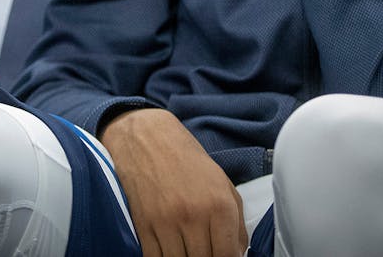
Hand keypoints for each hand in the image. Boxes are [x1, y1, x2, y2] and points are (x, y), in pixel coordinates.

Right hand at [100, 108, 246, 256]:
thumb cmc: (186, 159)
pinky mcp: (143, 224)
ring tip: (187, 250)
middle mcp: (194, 215)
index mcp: (219, 205)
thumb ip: (236, 222)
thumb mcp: (222, 183)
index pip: (227, 256)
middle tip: (204, 251)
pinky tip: (170, 250)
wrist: (147, 137)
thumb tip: (238, 253)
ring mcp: (166, 222)